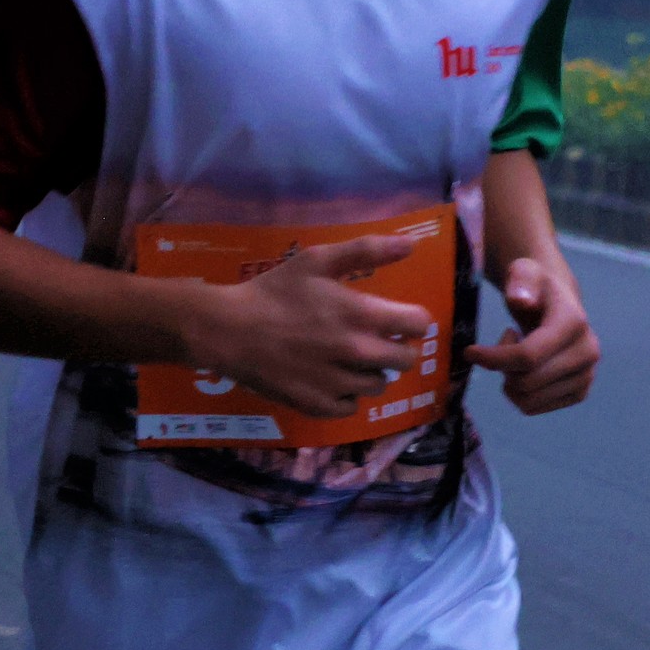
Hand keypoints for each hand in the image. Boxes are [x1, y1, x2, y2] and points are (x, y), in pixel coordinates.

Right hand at [188, 235, 432, 418]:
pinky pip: (352, 406)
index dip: (410, 318)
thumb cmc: (274, 291)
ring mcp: (340, 383)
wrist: (230, 330)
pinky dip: (345, 394)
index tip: (395, 317)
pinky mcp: (320, 405)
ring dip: (369, 371)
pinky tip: (328, 377)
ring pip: (379, 384)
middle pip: (407, 360)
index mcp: (364, 315)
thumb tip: (412, 244)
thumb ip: (367, 250)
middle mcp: (359, 353)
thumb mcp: (317, 260)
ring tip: (344, 358)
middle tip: (371, 338)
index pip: (419, 325)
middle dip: (395, 347)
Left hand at [467, 256, 597, 414]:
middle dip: (502, 368)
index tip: (469, 351)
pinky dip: (520, 393)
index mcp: (574, 323)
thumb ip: (520, 279)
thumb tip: (521, 298)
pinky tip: (527, 369)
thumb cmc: (535, 288)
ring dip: (510, 381)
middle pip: (526, 381)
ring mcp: (586, 376)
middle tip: (503, 345)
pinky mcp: (579, 393)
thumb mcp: (525, 271)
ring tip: (517, 354)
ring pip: (528, 400)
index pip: (528, 355)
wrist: (558, 305)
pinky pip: (534, 408)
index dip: (494, 358)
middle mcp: (588, 352)